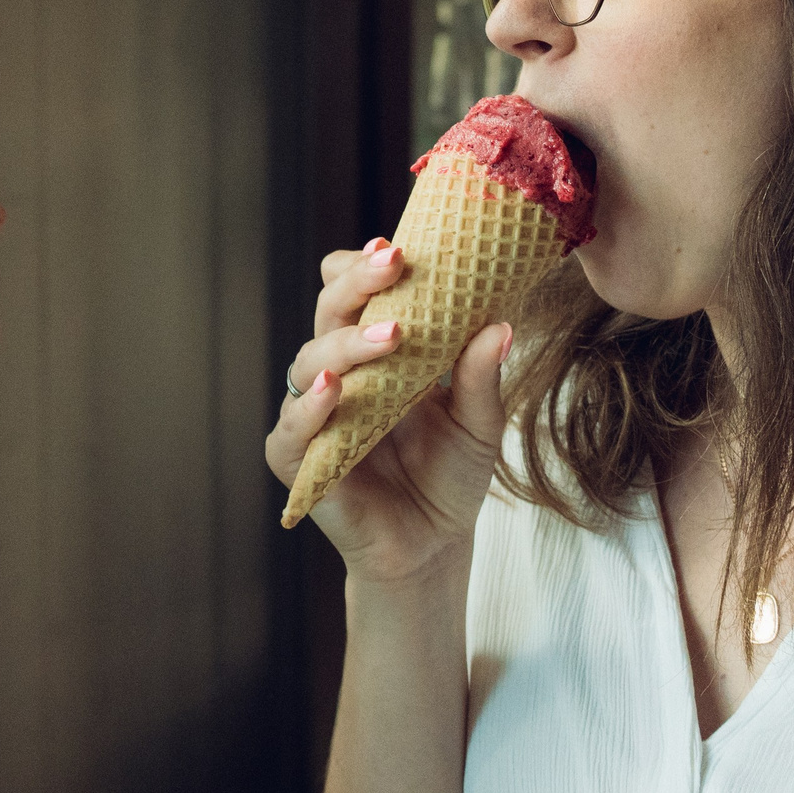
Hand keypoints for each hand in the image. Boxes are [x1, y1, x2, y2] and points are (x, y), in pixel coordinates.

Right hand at [265, 240, 509, 586]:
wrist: (433, 546)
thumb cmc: (450, 475)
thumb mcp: (480, 424)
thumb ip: (480, 377)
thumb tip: (501, 324)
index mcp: (376, 351)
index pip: (354, 292)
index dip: (364, 266)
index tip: (397, 246)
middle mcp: (339, 372)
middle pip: (329, 311)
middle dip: (357, 282)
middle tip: (393, 262)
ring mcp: (314, 413)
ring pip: (312, 360)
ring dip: (349, 343)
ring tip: (392, 334)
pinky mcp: (298, 459)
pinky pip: (292, 426)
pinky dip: (311, 406)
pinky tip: (336, 390)